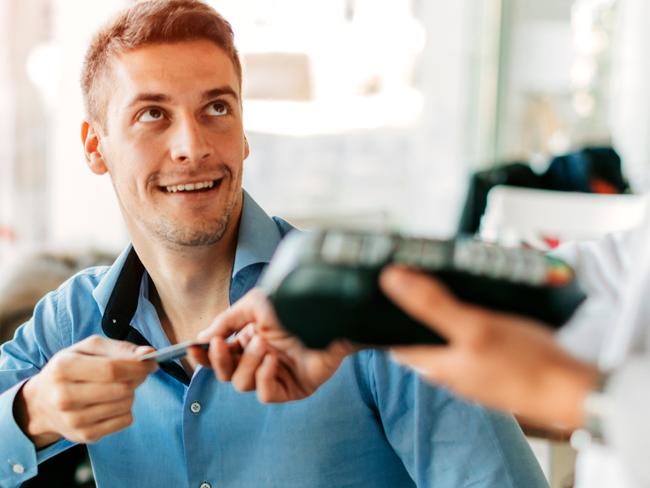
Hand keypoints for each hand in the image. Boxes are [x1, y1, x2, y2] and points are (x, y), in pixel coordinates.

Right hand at [14, 335, 157, 446]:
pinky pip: (124, 421)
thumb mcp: (87, 349)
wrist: (41, 403)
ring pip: (125, 405)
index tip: (151, 362)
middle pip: (121, 389)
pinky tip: (113, 402)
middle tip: (137, 373)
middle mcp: (64, 397)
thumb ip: (119, 348)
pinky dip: (126, 409)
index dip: (137, 366)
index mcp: (63, 368)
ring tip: (119, 387)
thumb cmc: (70, 369)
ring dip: (131, 393)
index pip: (112, 369)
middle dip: (137, 378)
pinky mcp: (85, 436)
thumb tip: (148, 353)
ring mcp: (74, 420)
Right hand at [189, 289, 356, 402]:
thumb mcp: (254, 305)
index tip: (192, 349)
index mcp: (250, 339)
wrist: (327, 313)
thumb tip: (202, 338)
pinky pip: (265, 394)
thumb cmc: (296, 304)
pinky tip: (274, 360)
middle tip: (221, 344)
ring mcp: (276, 374)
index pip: (220, 355)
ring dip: (247, 363)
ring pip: (242, 384)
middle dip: (219, 360)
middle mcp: (261, 358)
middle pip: (226, 373)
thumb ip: (227, 321)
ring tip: (263, 343)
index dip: (204, 355)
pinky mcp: (292, 388)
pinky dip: (264, 378)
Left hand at [380, 266, 598, 428]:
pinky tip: (479, 306)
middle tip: (412, 279)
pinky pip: (470, 342)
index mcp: (438, 366)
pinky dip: (468, 322)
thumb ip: (432, 306)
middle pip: (421, 338)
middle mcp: (451, 372)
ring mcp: (474, 371)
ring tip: (443, 284)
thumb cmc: (527, 365)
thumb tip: (393, 281)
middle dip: (415, 310)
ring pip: (447, 339)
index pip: (395, 343)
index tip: (374, 294)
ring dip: (442, 314)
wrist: (574, 391)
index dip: (383, 319)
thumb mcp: (474, 327)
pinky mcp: (495, 367)